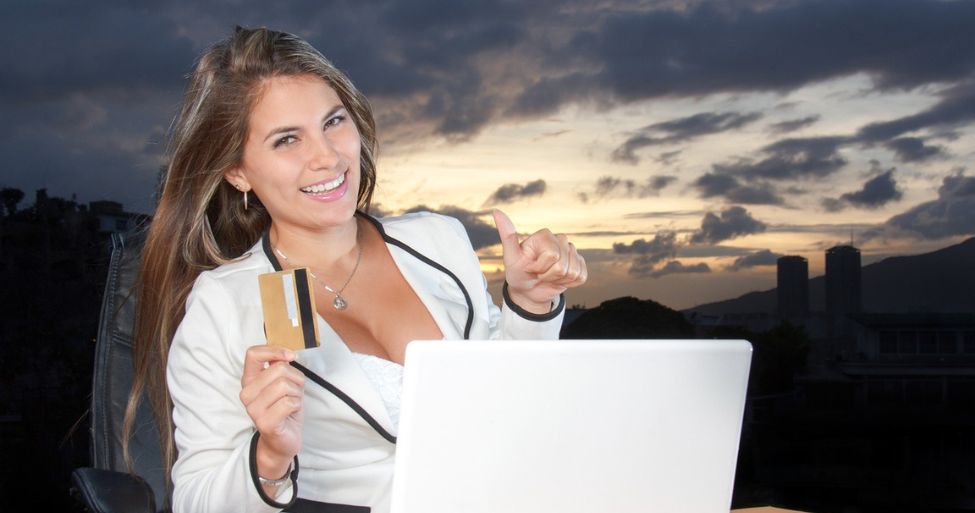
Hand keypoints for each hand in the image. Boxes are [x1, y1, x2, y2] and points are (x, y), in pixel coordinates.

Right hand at [239, 345, 304, 483]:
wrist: (284, 440)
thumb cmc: (284, 409)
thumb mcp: (283, 382)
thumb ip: (280, 367)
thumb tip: (287, 354)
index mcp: (249, 380)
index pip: (253, 354)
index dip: (274, 350)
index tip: (290, 356)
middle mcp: (247, 393)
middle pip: (278, 369)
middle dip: (295, 379)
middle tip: (293, 393)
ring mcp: (253, 409)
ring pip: (284, 385)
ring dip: (297, 393)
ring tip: (292, 403)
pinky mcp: (264, 422)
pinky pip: (288, 402)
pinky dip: (296, 405)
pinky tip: (291, 412)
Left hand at [493, 209, 586, 313]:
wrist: (528, 291)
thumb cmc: (518, 273)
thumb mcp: (510, 257)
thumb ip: (507, 235)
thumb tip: (496, 211)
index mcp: (545, 234)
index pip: (552, 255)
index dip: (540, 267)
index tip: (530, 267)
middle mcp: (560, 239)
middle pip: (562, 265)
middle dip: (548, 275)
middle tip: (539, 273)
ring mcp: (571, 251)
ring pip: (572, 272)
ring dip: (557, 280)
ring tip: (548, 276)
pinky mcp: (580, 263)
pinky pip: (581, 277)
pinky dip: (568, 284)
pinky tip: (558, 280)